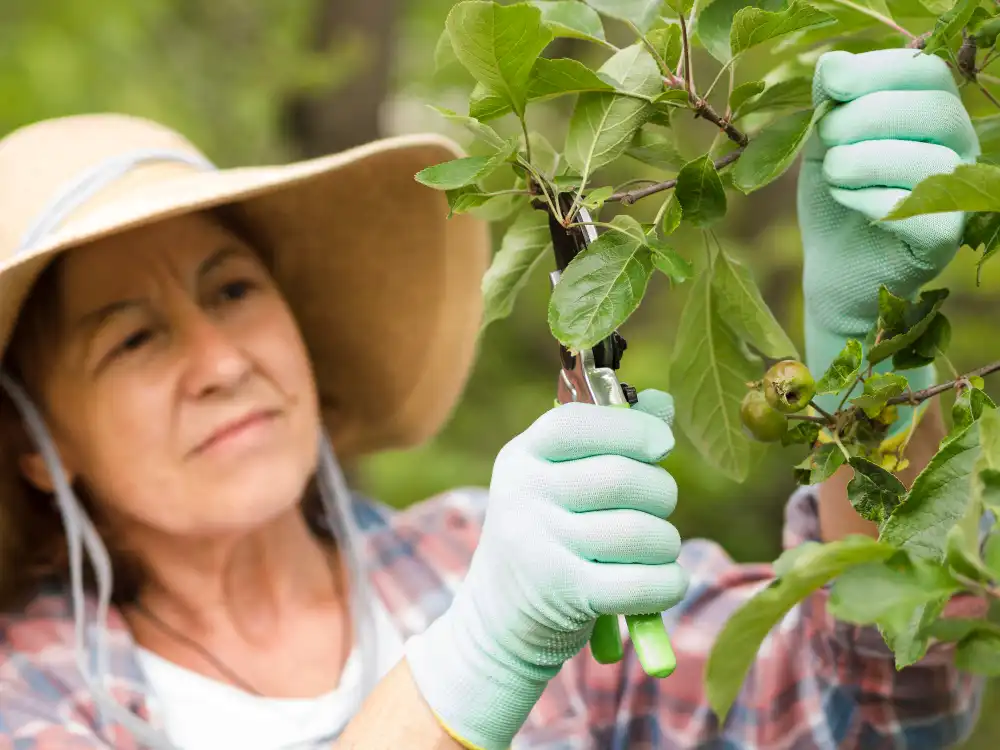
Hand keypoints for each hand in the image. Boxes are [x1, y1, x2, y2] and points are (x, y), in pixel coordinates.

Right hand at [404, 390, 687, 749]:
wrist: (499, 620)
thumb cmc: (547, 535)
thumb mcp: (560, 480)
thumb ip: (609, 438)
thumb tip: (663, 404)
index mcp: (521, 456)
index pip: (579, 422)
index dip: (632, 428)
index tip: (661, 444)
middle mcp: (522, 495)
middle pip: (623, 477)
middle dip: (661, 492)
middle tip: (657, 507)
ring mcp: (539, 545)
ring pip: (642, 532)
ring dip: (665, 543)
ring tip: (653, 549)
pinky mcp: (564, 594)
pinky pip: (644, 582)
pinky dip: (668, 582)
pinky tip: (662, 581)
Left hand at [797, 48, 979, 422]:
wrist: (832, 269)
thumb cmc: (837, 196)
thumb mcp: (825, 141)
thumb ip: (830, 101)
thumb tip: (832, 63)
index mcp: (931, 115)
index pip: (925, 71)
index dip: (877, 69)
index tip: (830, 84)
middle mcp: (957, 148)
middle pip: (932, 108)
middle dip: (865, 115)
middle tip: (828, 138)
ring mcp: (956, 195)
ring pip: (928, 159)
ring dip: (863, 159)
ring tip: (834, 173)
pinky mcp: (942, 237)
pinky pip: (915, 207)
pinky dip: (869, 198)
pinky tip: (847, 201)